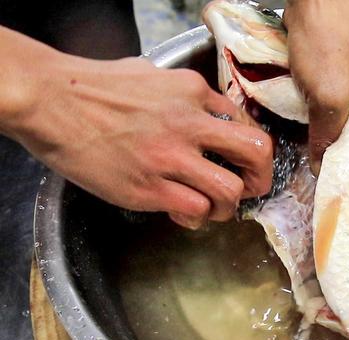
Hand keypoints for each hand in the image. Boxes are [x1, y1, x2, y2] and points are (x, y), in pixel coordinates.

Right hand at [1, 29, 272, 228]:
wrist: (50, 101)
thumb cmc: (94, 86)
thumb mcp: (152, 74)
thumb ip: (185, 94)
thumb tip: (206, 112)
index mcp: (194, 92)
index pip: (246, 124)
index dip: (249, 150)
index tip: (242, 164)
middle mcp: (190, 123)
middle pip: (257, 152)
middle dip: (261, 177)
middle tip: (251, 189)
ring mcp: (171, 157)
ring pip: (230, 191)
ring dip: (228, 206)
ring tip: (214, 208)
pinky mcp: (149, 187)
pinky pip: (195, 210)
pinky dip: (196, 218)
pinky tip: (183, 215)